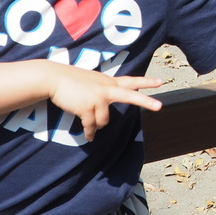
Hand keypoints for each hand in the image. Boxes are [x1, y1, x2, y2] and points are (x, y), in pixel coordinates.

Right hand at [44, 62, 162, 141]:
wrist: (54, 78)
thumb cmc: (71, 80)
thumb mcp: (92, 81)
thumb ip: (102, 90)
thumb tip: (104, 111)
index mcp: (109, 82)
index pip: (131, 81)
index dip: (146, 82)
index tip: (161, 82)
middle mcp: (107, 89)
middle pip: (131, 96)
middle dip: (146, 101)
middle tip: (160, 106)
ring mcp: (98, 98)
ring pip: (104, 121)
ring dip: (97, 125)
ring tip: (91, 125)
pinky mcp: (87, 107)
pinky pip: (91, 126)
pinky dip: (90, 132)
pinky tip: (89, 136)